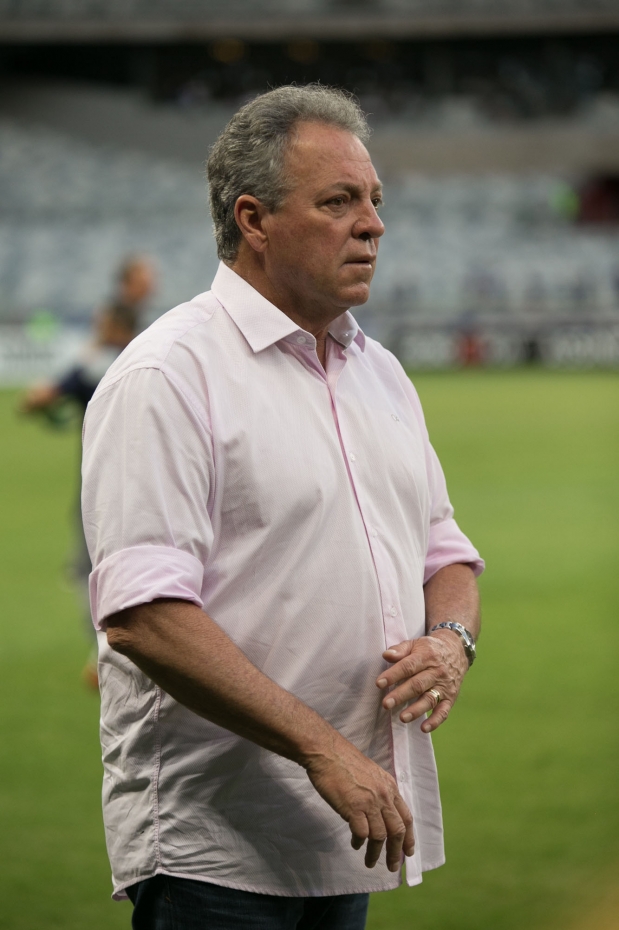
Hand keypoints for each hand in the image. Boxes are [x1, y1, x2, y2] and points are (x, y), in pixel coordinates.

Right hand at [304, 740, 413, 871]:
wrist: (327, 752)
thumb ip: (379, 792)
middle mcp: (384, 796)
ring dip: (376, 853)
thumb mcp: (371, 774)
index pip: (406, 817)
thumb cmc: (345, 761)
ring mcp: (369, 802)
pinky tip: (355, 844)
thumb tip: (380, 813)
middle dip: (396, 852)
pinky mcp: (353, 807)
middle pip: (397, 830)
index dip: (409, 837)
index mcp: (390, 787)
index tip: (408, 852)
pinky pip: (362, 833)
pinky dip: (360, 842)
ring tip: (370, 862)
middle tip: (392, 866)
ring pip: (380, 836)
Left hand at [376, 630, 468, 732]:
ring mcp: (444, 686)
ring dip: (416, 710)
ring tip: (402, 718)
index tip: (379, 683)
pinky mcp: (451, 698)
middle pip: (417, 684)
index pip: (408, 666)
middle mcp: (436, 672)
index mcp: (426, 656)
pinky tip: (423, 728)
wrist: (457, 650)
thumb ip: (400, 649)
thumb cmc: (430, 649)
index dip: (393, 675)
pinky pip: (444, 711)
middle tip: (386, 704)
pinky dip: (435, 721)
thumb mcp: (416, 643)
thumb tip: (386, 655)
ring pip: (430, 699)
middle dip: (401, 695)